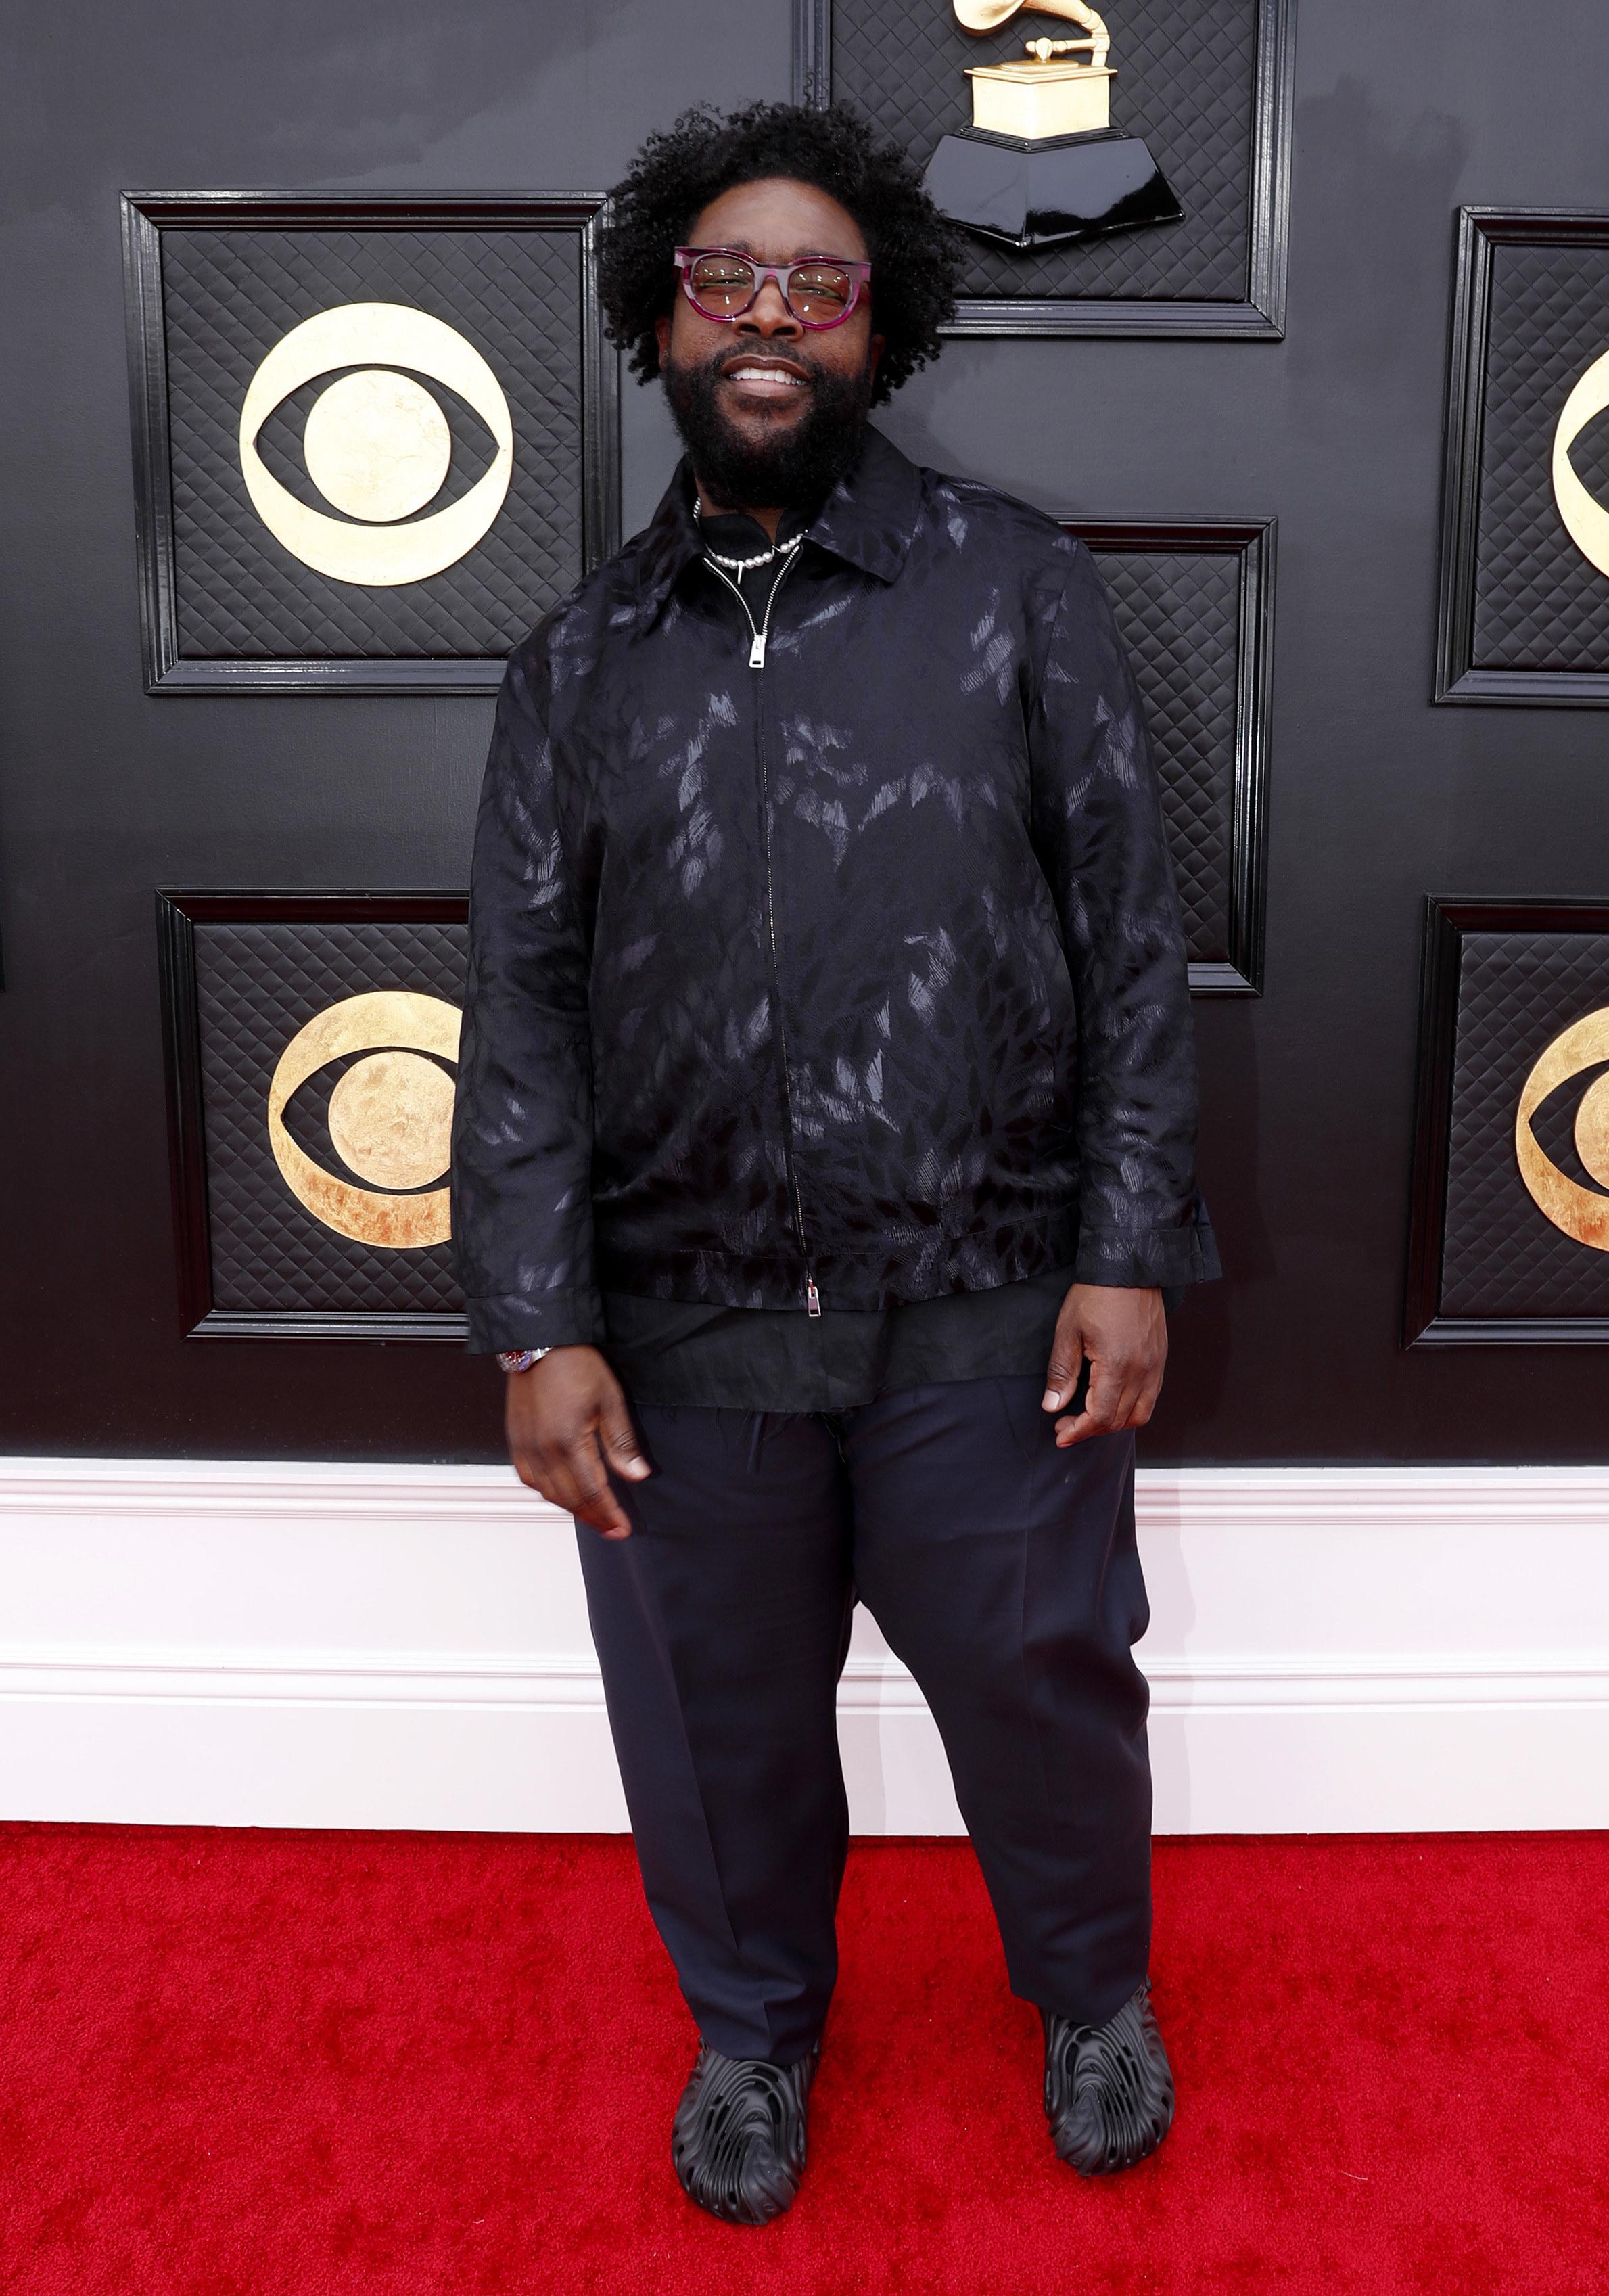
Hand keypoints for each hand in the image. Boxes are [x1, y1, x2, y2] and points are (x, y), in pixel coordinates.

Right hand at [505, 1346, 649, 1537]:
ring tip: (591, 1516)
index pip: (593, 1492)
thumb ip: (622, 1443)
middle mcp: (543, 1451)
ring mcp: (525, 1448)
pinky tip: (560, 1493)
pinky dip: (546, 1492)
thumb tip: (637, 1474)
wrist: (539, 1342)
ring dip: (570, 1509)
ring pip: (547, 1493)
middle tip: (611, 1529)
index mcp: (568, 1443)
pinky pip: (529, 1479)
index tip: (622, 1528)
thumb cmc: (574, 1365)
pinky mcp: (515, 1441)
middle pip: (569, 1499)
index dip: (609, 1514)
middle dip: (593, 1518)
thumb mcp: (610, 1401)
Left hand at [1042, 1283, 1166, 1447]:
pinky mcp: (1160, 1359)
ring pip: (1140, 1414)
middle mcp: (1142, 1371)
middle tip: (1067, 1426)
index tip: (1061, 1435)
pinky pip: (1150, 1398)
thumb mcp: (1068, 1331)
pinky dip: (1132, 1409)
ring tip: (1090, 1419)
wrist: (1128, 1268)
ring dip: (1114, 1423)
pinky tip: (1113, 1402)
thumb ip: (1062, 1372)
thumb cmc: (1097, 1294)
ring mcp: (1154, 1366)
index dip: (1079, 1431)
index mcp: (1117, 1366)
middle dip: (1091, 1430)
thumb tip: (1053, 1405)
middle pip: (1119, 1420)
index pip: (1100, 1416)